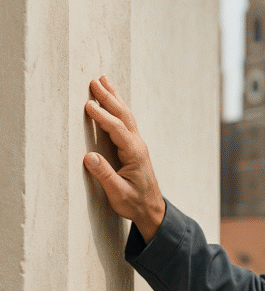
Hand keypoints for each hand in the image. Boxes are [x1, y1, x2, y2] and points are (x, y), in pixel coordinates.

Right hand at [83, 75, 164, 242]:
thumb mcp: (118, 193)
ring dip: (114, 98)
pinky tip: (112, 101)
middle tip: (95, 81)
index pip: (117, 129)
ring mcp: (137, 144)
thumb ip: (105, 176)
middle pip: (123, 116)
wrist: (151, 209)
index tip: (88, 105)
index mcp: (134, 154)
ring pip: (126, 116)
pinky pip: (125, 122)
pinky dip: (117, 108)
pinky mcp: (134, 147)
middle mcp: (138, 145)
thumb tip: (89, 157)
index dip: (102, 117)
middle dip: (109, 97)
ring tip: (103, 81)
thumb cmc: (134, 202)